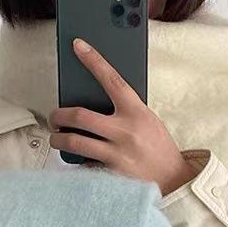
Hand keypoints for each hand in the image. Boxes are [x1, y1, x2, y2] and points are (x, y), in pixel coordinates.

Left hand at [49, 38, 198, 196]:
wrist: (173, 180)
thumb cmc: (158, 148)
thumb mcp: (147, 120)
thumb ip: (126, 111)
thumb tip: (98, 100)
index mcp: (136, 112)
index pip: (112, 80)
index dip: (93, 61)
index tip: (78, 46)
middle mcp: (125, 131)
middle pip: (80, 116)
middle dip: (59, 115)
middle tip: (54, 118)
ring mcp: (117, 154)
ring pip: (75, 142)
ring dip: (58, 140)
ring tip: (56, 139)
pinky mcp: (111, 174)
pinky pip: (83, 165)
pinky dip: (74, 162)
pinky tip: (72, 160)